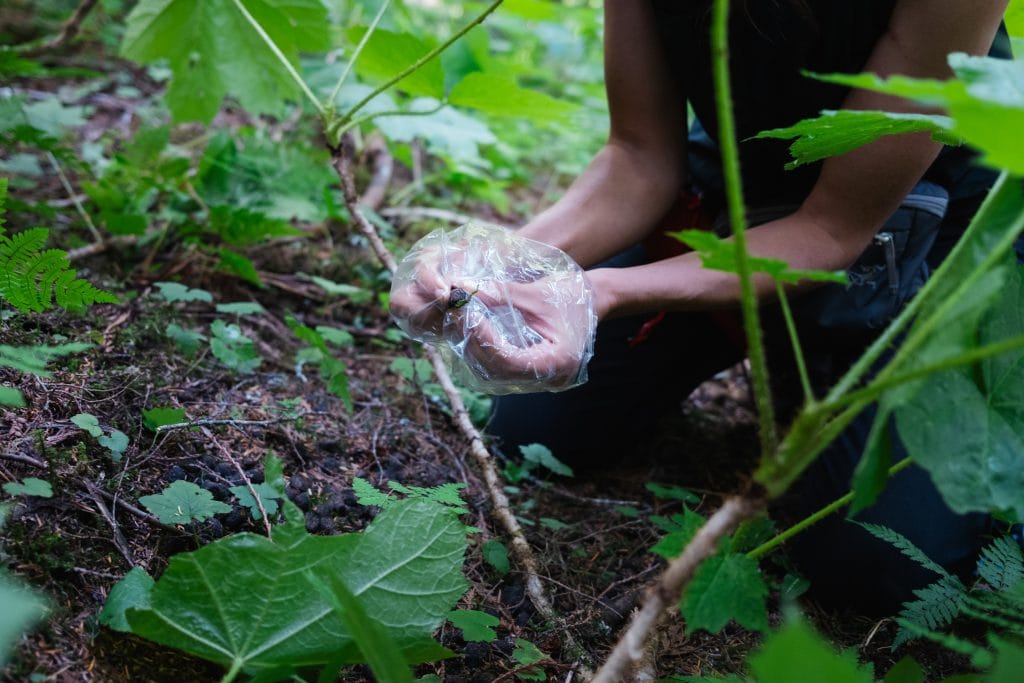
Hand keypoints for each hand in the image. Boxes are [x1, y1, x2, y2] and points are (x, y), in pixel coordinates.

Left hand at [390, 222, 595, 392]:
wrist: (594, 301)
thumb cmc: (571, 294)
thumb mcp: (535, 293)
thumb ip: (500, 293)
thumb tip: (461, 288)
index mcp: (559, 361)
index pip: (508, 361)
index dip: (482, 337)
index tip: (465, 312)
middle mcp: (551, 379)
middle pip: (497, 372)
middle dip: (471, 342)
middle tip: (454, 313)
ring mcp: (541, 381)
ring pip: (493, 375)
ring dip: (472, 349)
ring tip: (459, 320)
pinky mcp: (532, 377)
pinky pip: (499, 371)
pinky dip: (482, 353)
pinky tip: (471, 331)